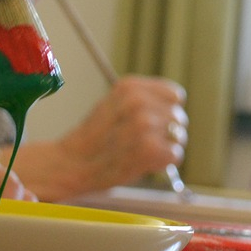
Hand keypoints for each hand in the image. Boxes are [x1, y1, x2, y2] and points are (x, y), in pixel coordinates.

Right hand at [11, 75, 188, 200]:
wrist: (72, 163)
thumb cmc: (94, 139)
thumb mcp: (113, 105)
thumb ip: (141, 102)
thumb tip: (173, 109)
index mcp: (130, 86)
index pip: (175, 95)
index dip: (167, 112)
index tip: (155, 123)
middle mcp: (138, 101)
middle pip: (178, 117)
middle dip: (168, 132)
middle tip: (144, 143)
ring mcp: (144, 123)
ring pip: (179, 136)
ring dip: (166, 148)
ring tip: (142, 153)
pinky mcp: (149, 147)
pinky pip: (175, 155)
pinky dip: (164, 163)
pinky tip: (144, 163)